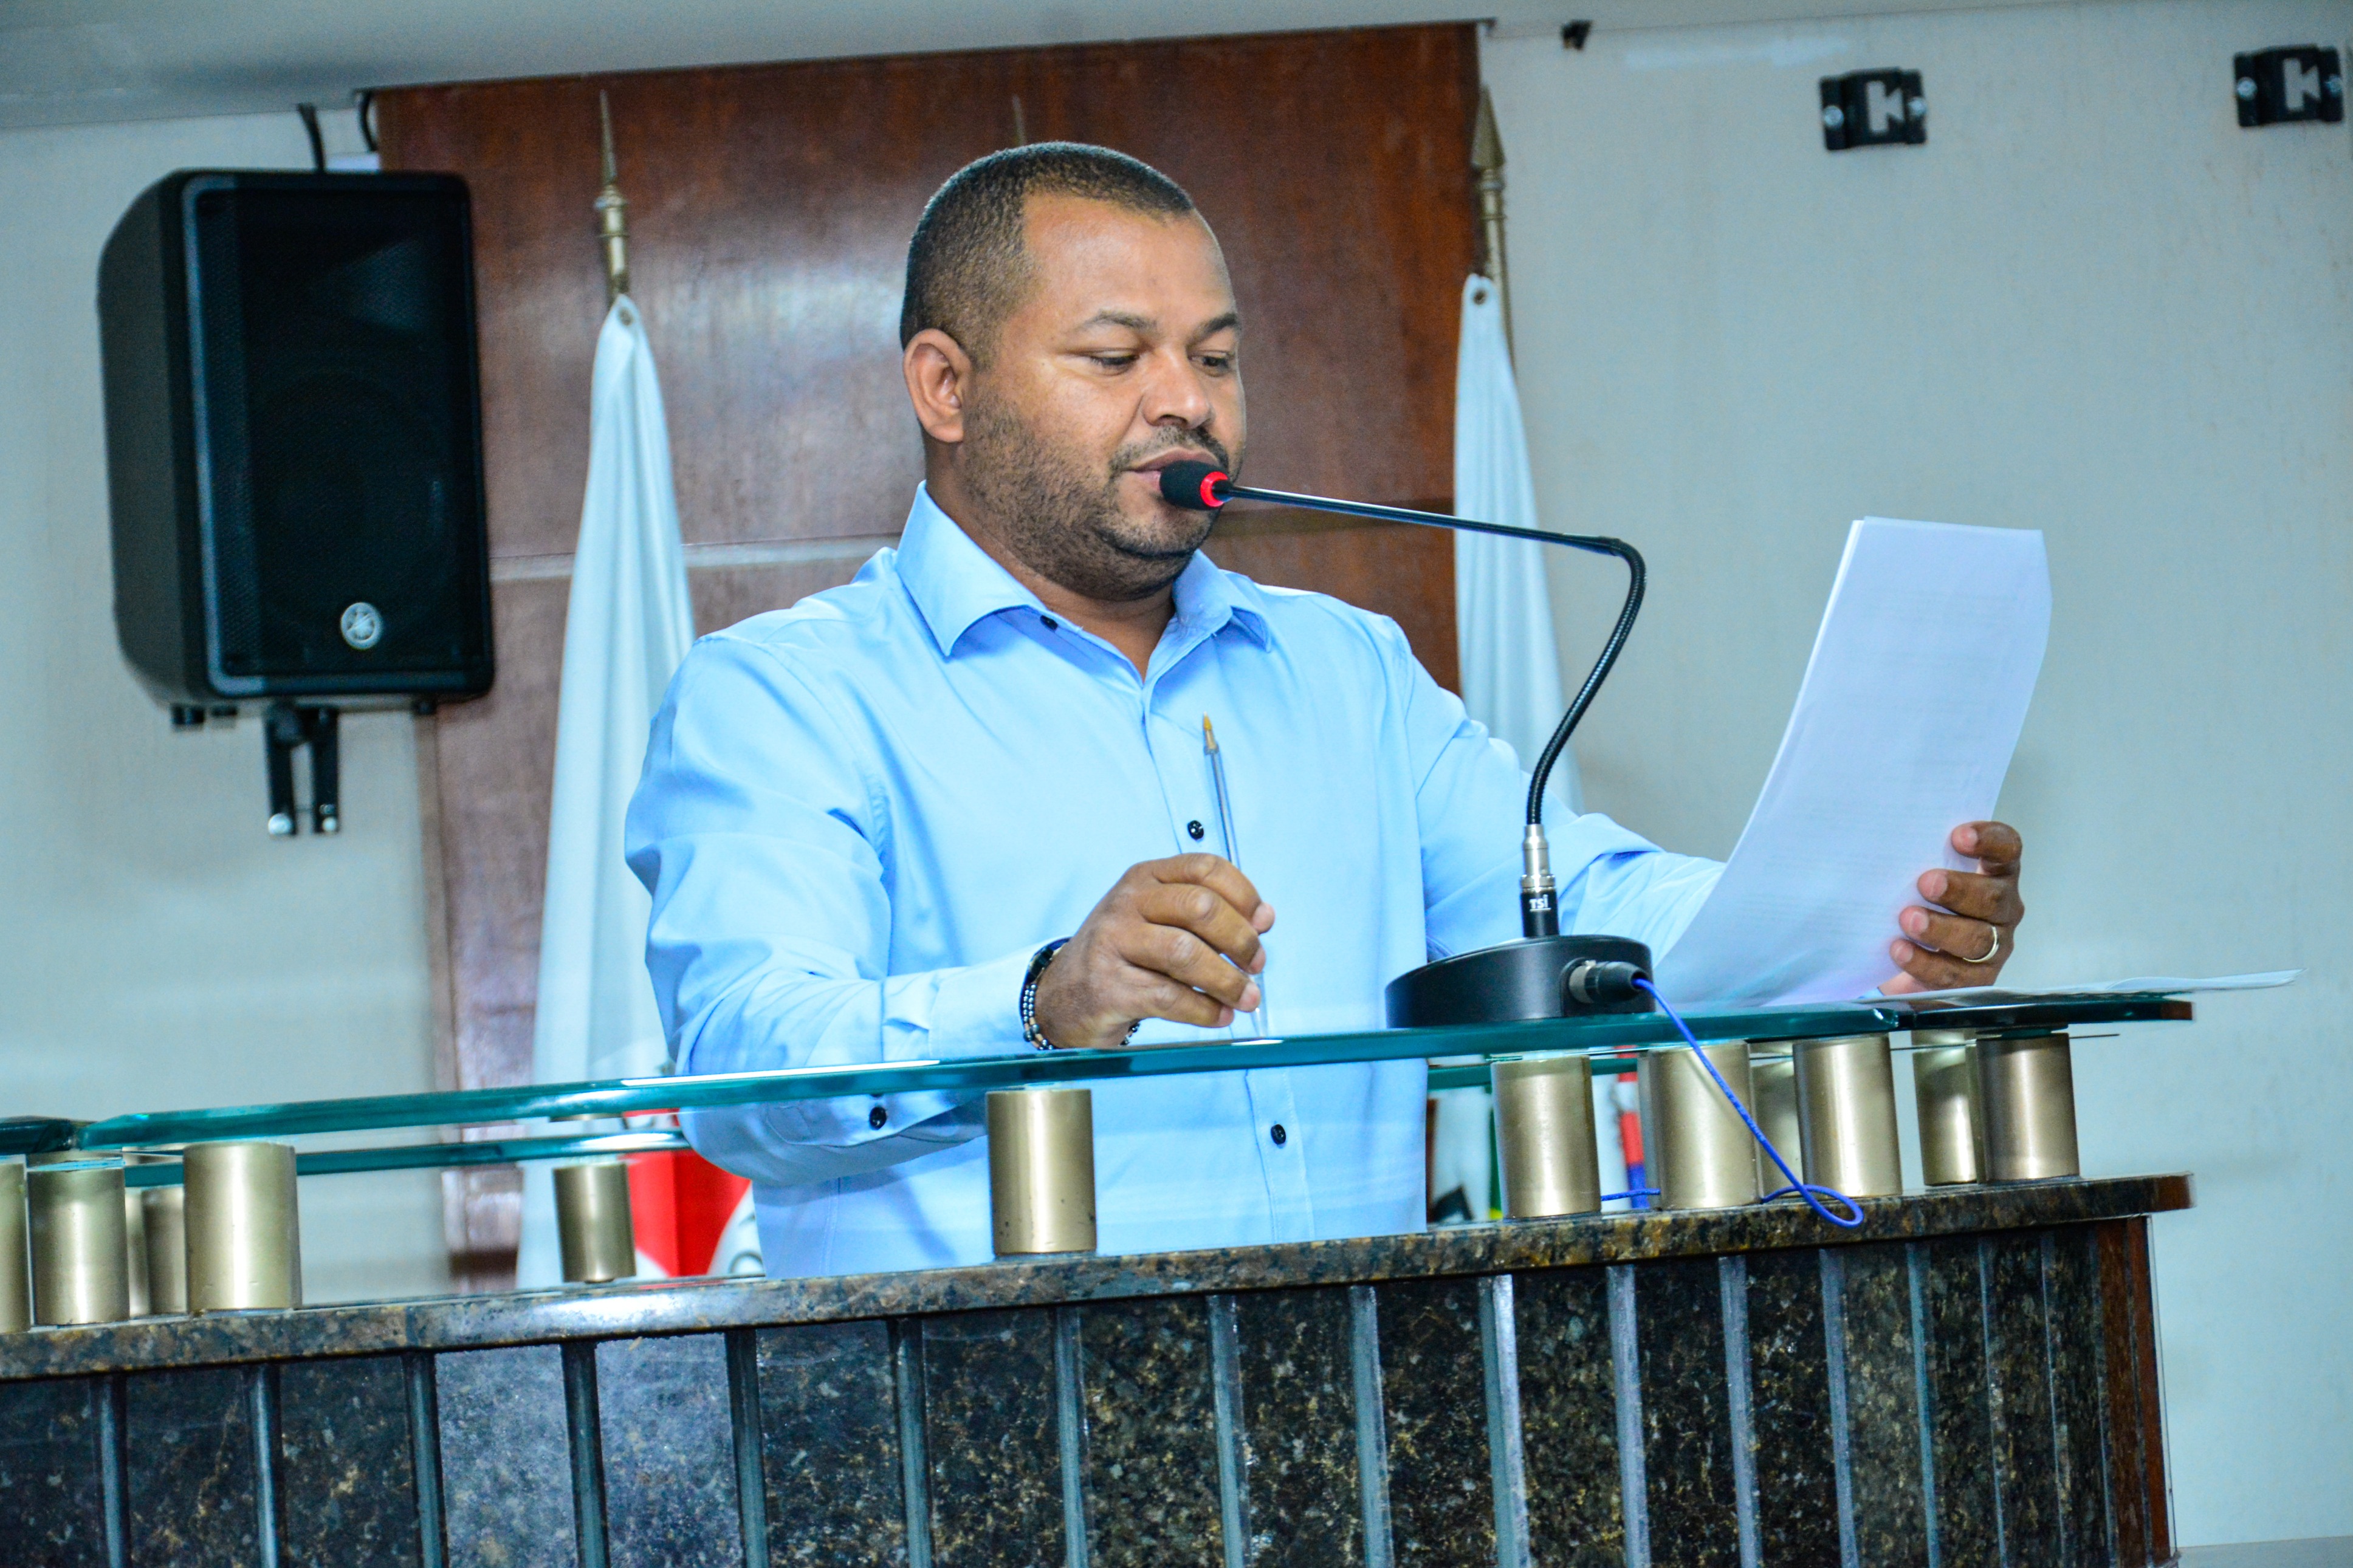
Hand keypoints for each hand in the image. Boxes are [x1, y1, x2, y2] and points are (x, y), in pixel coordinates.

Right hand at [1031, 854, 1275, 1049]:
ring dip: (1227, 981)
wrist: (1063, 996)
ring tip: (1247, 998)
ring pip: (1186, 954)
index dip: (1244, 895)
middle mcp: (1127, 903)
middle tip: (1256, 965)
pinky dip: (1204, 1010)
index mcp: (1145, 878)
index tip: (1263, 924)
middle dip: (1241, 939)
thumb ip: (1207, 916)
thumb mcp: (1159, 921)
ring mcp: (1113, 943)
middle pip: (1201, 908)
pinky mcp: (1109, 986)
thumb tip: (1264, 919)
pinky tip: (1219, 1016)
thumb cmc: (1124, 956)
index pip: (1205, 868)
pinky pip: (1169, 997)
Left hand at [1884, 821, 2023, 993]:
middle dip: (1958, 890)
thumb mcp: (1920, 879)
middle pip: (1992, 897)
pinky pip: (1954, 974)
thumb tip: (1883, 845)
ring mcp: (1994, 946)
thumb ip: (1918, 861)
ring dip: (1941, 929)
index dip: (1989, 841)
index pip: (2006, 850)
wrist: (1910, 959)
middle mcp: (2002, 908)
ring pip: (1977, 938)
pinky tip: (1900, 950)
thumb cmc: (1920, 904)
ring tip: (1908, 919)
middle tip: (1926, 883)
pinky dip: (1925, 962)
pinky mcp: (1976, 980)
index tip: (1958, 836)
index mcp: (1995, 874)